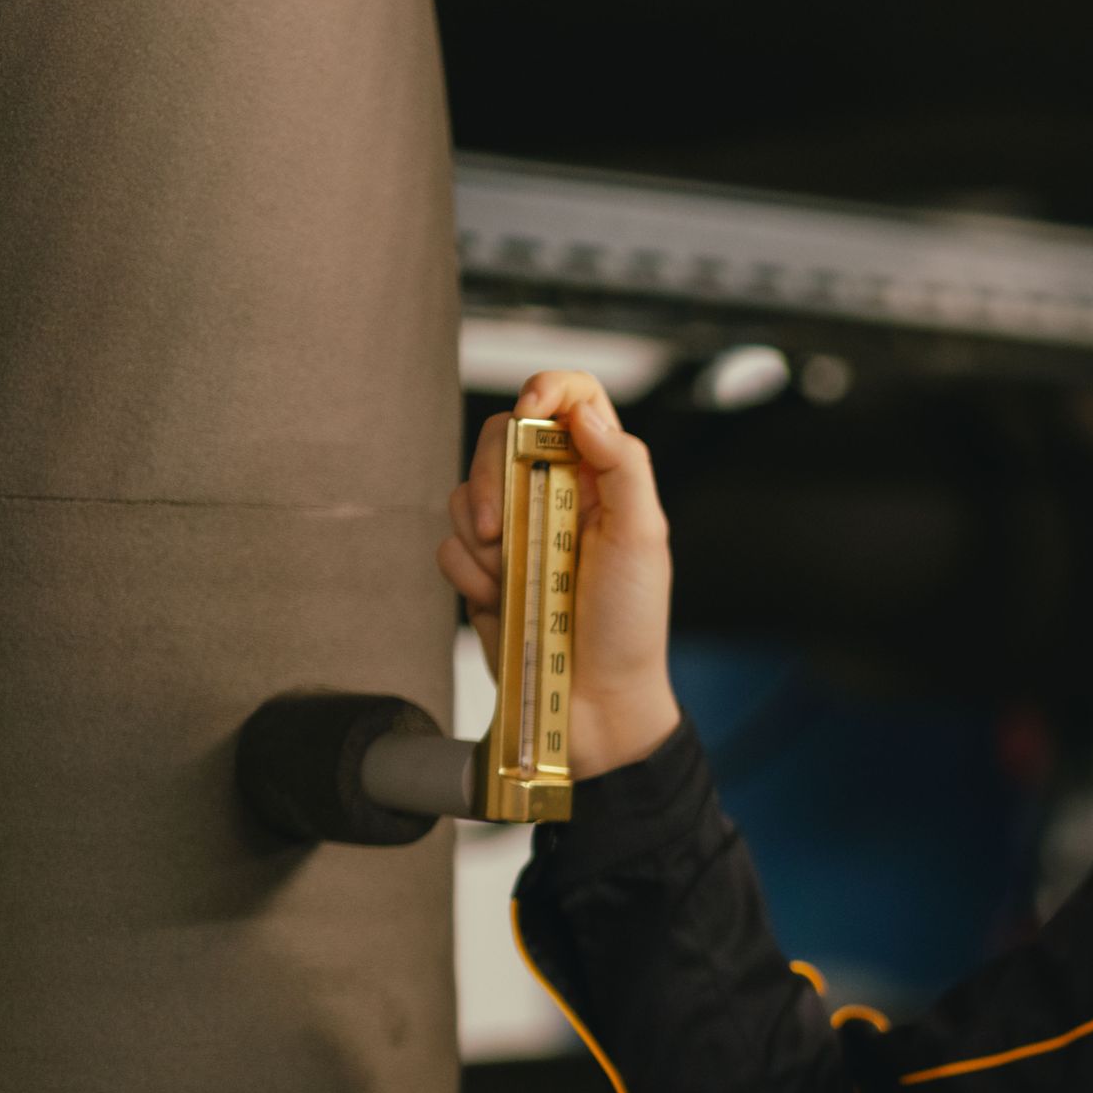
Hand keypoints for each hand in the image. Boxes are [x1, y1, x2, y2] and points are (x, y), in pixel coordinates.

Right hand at [439, 368, 685, 777]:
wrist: (593, 703)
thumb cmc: (629, 626)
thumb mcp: (643, 539)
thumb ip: (623, 465)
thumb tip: (583, 411)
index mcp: (602, 479)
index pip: (573, 400)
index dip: (546, 389)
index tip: (531, 408)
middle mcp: (556, 496)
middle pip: (502, 438)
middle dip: (493, 477)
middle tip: (504, 528)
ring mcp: (516, 532)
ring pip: (466, 492)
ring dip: (481, 536)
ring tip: (513, 578)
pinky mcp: (482, 570)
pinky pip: (449, 545)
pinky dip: (467, 572)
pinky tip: (498, 601)